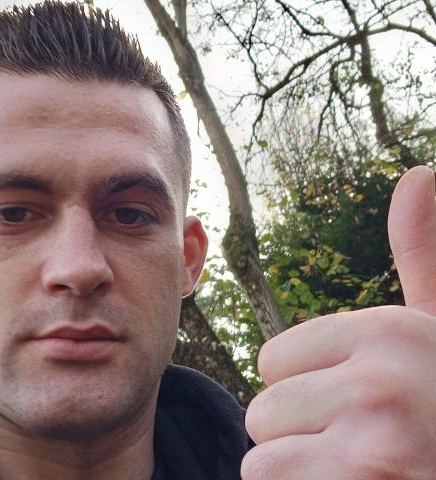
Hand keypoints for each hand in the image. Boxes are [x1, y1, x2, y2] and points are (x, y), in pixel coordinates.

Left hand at [241, 166, 435, 478]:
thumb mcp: (434, 335)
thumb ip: (423, 258)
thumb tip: (420, 173)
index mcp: (394, 332)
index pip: (272, 358)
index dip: (308, 390)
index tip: (362, 406)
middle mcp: (387, 380)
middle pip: (264, 407)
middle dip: (303, 435)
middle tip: (364, 448)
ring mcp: (376, 442)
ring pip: (264, 452)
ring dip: (303, 471)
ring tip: (362, 473)